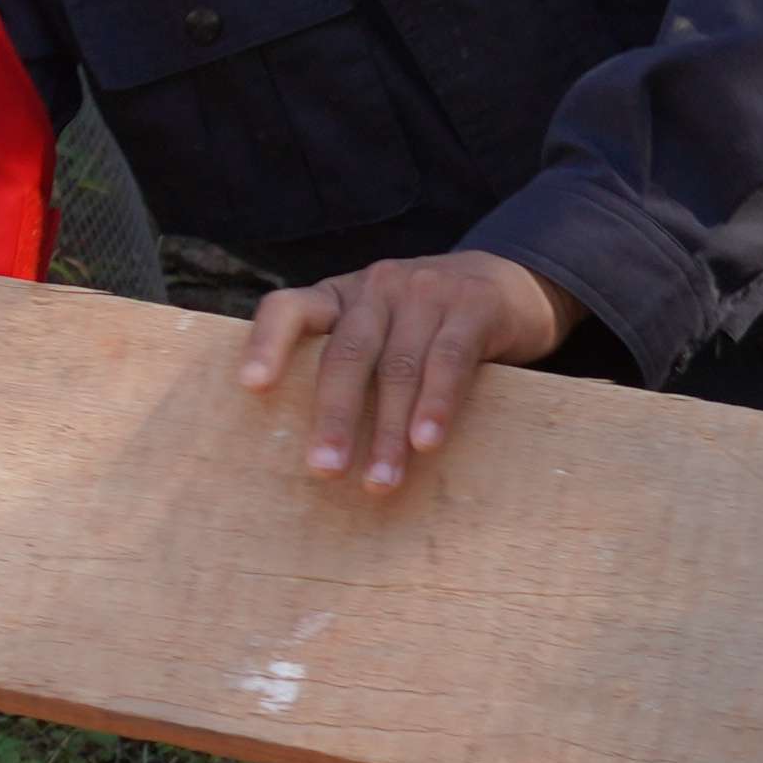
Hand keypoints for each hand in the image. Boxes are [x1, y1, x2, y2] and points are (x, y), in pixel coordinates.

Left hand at [230, 252, 571, 496]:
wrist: (512, 283)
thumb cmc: (427, 325)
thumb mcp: (380, 329)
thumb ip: (350, 365)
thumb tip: (316, 450)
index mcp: (340, 296)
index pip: (288, 308)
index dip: (266, 343)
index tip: (250, 387)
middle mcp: (376, 287)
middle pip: (347, 353)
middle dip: (335, 415)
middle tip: (325, 469)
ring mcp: (425, 292)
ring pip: (399, 366)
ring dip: (388, 429)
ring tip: (380, 480)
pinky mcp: (473, 306)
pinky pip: (449, 360)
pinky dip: (436, 404)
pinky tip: (424, 442)